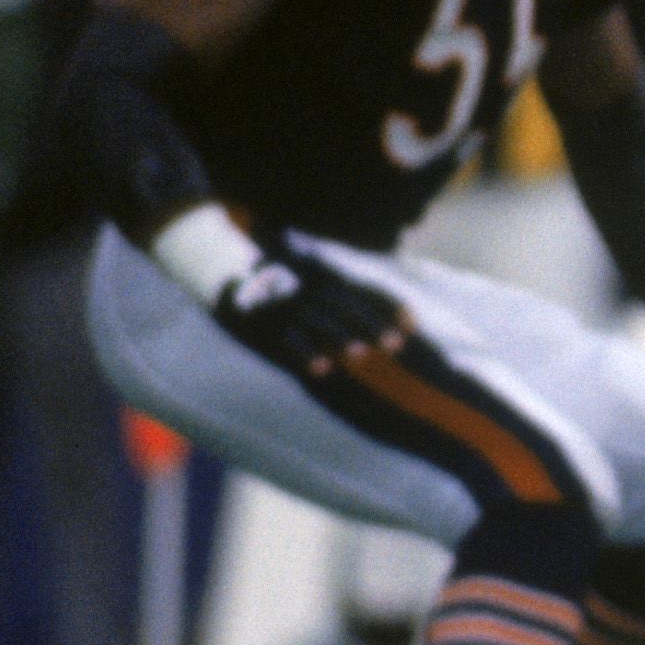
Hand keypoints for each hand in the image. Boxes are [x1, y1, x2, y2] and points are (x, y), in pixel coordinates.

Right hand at [214, 249, 411, 382]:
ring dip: (341, 338)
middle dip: (372, 324)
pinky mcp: (268, 325)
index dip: (389, 306)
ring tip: (363, 353)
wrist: (231, 276)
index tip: (413, 324)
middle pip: (346, 307)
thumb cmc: (291, 285)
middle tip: (396, 344)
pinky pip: (290, 340)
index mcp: (328, 278)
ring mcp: (290, 306)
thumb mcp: (321, 281)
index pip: (364, 291)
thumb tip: (407, 316)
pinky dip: (306, 353)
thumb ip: (358, 295)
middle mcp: (312, 289)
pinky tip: (323, 368)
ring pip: (320, 323)